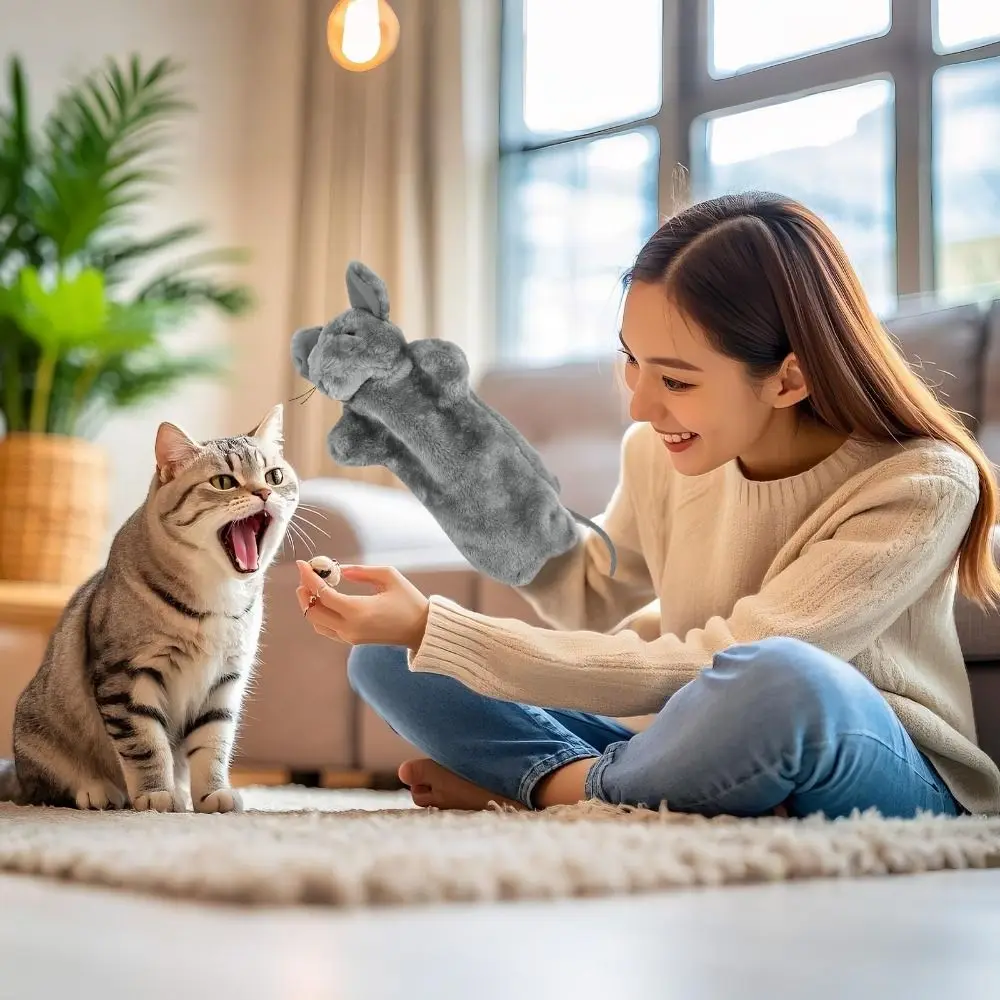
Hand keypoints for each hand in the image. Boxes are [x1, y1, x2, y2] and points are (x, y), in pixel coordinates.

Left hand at [296, 561, 429, 649]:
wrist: (421, 629)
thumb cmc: (408, 600)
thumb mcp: (389, 576)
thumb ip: (360, 571)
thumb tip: (337, 570)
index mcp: (358, 610)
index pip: (322, 594)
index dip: (309, 577)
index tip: (302, 563)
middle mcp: (349, 627)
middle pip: (312, 611)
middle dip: (304, 592)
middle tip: (305, 575)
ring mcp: (349, 637)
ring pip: (316, 622)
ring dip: (309, 604)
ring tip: (310, 587)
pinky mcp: (352, 640)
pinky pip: (325, 629)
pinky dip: (318, 614)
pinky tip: (322, 601)